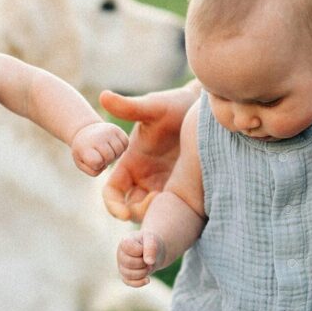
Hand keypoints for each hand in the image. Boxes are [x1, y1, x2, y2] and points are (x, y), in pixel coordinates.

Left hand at [71, 121, 128, 175]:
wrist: (85, 131)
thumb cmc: (84, 151)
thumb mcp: (82, 163)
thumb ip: (93, 171)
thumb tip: (105, 165)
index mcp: (85, 146)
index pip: (97, 162)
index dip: (96, 165)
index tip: (91, 159)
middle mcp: (97, 137)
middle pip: (110, 157)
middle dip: (106, 160)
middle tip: (100, 155)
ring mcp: (108, 131)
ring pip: (119, 151)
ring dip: (115, 154)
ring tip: (106, 151)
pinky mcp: (117, 129)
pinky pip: (125, 143)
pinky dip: (121, 147)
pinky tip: (112, 145)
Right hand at [100, 83, 197, 220]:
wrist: (208, 110)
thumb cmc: (177, 105)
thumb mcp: (154, 108)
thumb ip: (130, 107)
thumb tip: (103, 95)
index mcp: (130, 162)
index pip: (112, 191)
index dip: (113, 205)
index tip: (123, 214)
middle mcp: (144, 176)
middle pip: (130, 208)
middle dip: (138, 214)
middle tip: (158, 203)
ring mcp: (163, 183)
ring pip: (152, 212)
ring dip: (157, 215)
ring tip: (175, 201)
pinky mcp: (183, 188)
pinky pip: (174, 208)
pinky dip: (175, 212)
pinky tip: (188, 202)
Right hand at [117, 231, 165, 286]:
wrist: (154, 252)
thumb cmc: (151, 243)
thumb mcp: (153, 239)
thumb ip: (151, 247)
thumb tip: (149, 262)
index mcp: (125, 242)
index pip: (127, 247)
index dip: (140, 250)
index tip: (145, 249)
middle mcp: (120, 255)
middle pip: (128, 263)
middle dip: (143, 263)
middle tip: (150, 261)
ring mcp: (122, 266)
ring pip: (128, 274)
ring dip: (143, 272)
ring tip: (149, 267)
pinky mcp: (125, 276)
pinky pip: (129, 283)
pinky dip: (139, 282)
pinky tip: (148, 279)